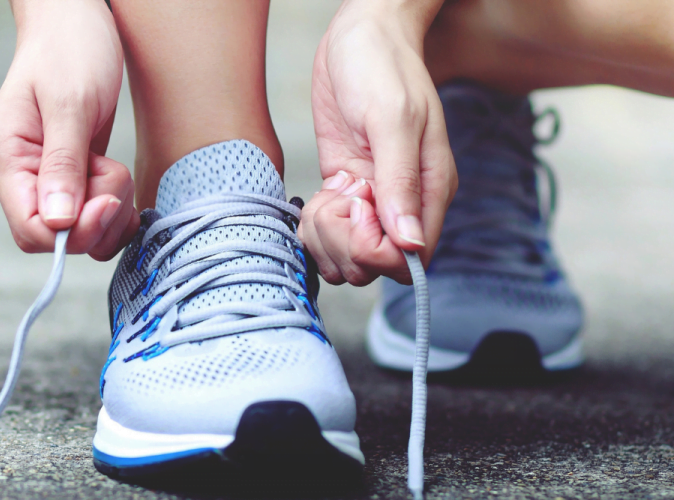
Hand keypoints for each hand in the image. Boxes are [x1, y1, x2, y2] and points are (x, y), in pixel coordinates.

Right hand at [0, 0, 139, 259]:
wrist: (74, 23)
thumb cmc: (69, 50)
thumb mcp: (71, 103)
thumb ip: (63, 164)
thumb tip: (59, 223)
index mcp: (4, 159)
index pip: (30, 230)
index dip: (73, 232)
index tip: (107, 200)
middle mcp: (16, 178)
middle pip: (56, 238)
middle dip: (96, 218)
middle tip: (114, 173)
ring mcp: (40, 182)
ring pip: (78, 234)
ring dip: (109, 212)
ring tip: (114, 167)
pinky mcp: (65, 182)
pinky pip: (89, 221)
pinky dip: (112, 211)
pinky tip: (120, 183)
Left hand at [301, 0, 456, 284]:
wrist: (358, 36)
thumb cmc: (382, 67)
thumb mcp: (392, 118)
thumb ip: (399, 180)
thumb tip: (408, 243)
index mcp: (430, 190)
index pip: (409, 260)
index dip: (373, 249)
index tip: (357, 205)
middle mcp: (403, 204)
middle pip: (373, 266)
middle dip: (343, 242)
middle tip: (338, 196)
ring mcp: (371, 201)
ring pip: (346, 257)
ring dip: (324, 235)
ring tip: (327, 194)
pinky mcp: (344, 192)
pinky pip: (328, 234)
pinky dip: (315, 224)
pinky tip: (319, 193)